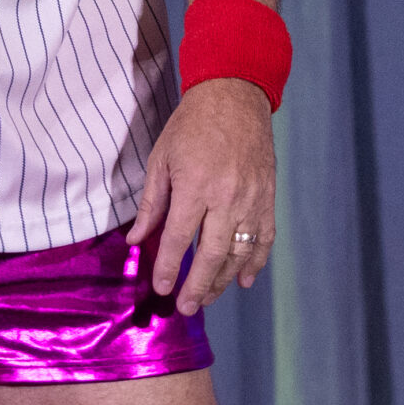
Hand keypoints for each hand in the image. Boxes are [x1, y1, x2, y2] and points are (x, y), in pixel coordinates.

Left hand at [127, 78, 275, 314]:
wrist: (235, 96)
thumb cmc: (191, 126)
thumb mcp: (161, 159)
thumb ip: (151, 204)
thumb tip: (135, 240)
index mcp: (194, 186)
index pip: (178, 239)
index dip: (168, 268)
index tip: (161, 288)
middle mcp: (226, 197)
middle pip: (212, 255)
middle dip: (197, 286)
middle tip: (185, 308)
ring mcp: (252, 199)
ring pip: (240, 252)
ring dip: (224, 281)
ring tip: (208, 297)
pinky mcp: (268, 198)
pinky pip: (264, 238)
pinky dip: (256, 262)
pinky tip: (245, 281)